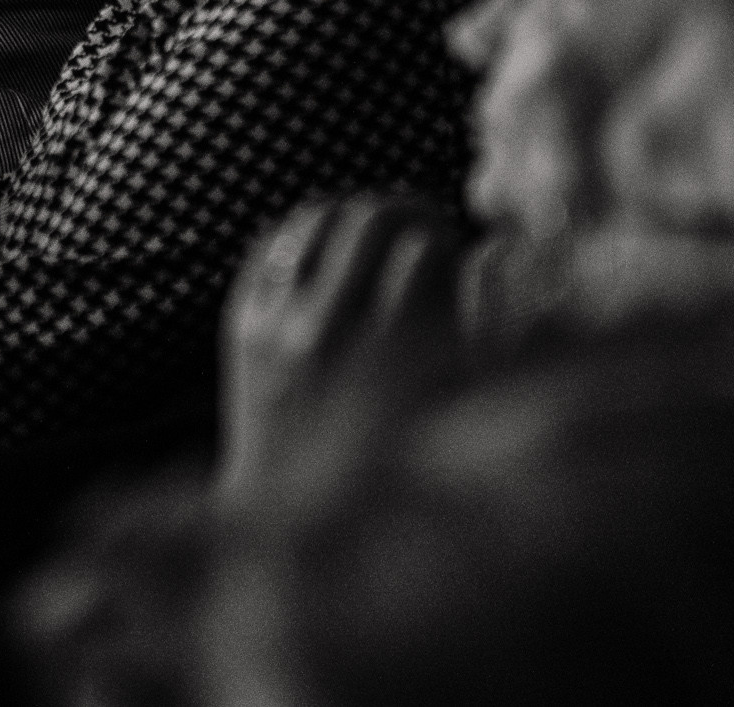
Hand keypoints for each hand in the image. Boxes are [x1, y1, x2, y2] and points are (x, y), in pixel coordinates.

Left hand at [218, 194, 460, 499]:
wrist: (299, 522)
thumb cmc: (402, 467)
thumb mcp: (462, 406)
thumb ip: (483, 327)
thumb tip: (491, 249)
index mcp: (399, 354)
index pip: (423, 244)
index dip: (444, 237)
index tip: (450, 249)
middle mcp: (335, 332)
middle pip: (370, 217)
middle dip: (402, 211)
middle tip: (414, 227)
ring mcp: (281, 327)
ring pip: (317, 218)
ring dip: (353, 213)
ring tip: (370, 232)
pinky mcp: (242, 328)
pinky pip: (273, 244)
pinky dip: (304, 232)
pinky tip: (325, 247)